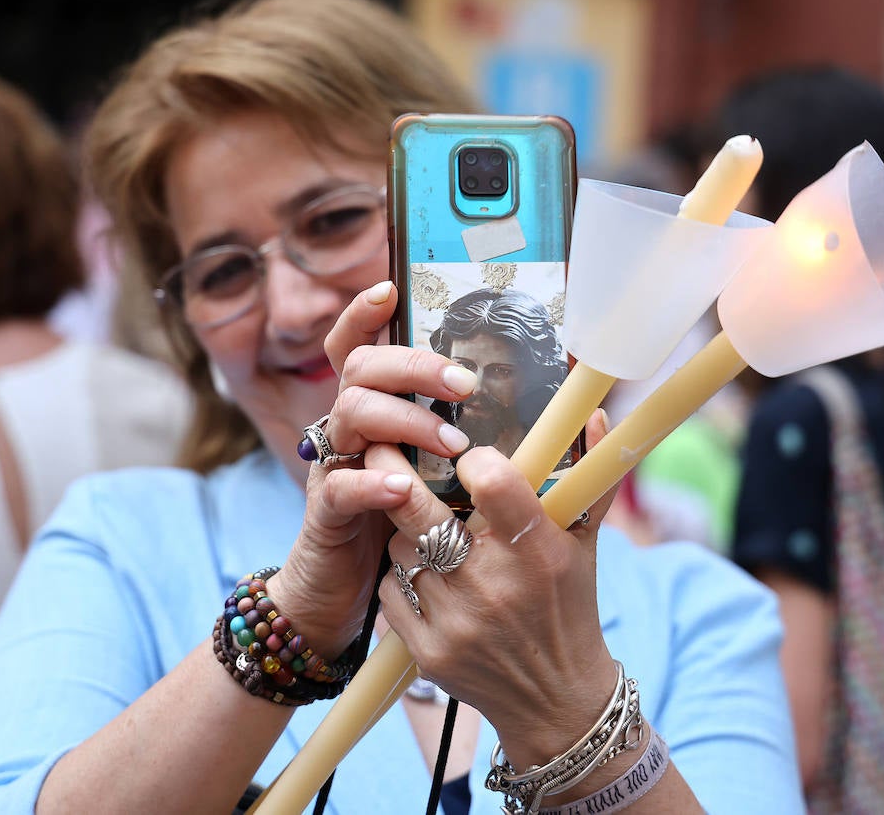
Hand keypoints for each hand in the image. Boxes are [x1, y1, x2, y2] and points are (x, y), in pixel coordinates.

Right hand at [269, 281, 479, 657]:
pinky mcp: (325, 513)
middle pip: (359, 367)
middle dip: (411, 365)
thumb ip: (477, 439)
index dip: (365, 314)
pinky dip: (371, 481)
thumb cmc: (406, 526)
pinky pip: (340, 484)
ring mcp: (333, 466)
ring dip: (405, 420)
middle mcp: (348, 428)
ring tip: (452, 444)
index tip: (390, 289)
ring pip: (352, 414)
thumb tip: (558, 412)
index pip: (359, 346)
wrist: (347, 594)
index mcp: (375, 410)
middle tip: (463, 384)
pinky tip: (401, 488)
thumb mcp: (441, 475)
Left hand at [372, 410, 622, 764]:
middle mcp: (496, 585)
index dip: (474, 460)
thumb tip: (596, 414)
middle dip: (391, 470)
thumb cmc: (568, 607)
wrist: (555, 701)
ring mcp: (458, 621)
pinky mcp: (429, 652)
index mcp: (539, 552)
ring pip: (401, 546)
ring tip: (421, 527)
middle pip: (420, 510)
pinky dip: (400, 576)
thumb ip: (588, 476)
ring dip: (405, 532)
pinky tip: (422, 576)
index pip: (494, 483)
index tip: (468, 456)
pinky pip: (390, 589)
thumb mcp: (584, 543)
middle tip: (379, 445)